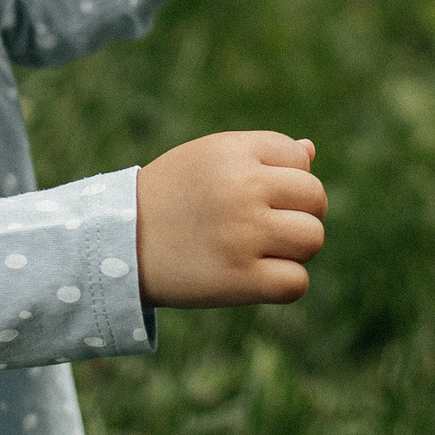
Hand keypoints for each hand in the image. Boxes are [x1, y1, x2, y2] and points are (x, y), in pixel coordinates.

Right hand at [134, 131, 325, 307]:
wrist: (118, 244)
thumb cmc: (170, 197)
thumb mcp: (208, 159)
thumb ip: (260, 153)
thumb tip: (310, 151)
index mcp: (233, 152)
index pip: (299, 159)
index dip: (286, 178)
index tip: (257, 193)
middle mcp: (242, 188)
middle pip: (315, 198)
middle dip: (301, 213)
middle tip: (269, 226)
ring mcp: (243, 234)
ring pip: (313, 239)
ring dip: (297, 249)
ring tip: (265, 250)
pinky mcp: (240, 279)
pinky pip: (297, 282)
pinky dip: (284, 283)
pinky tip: (258, 277)